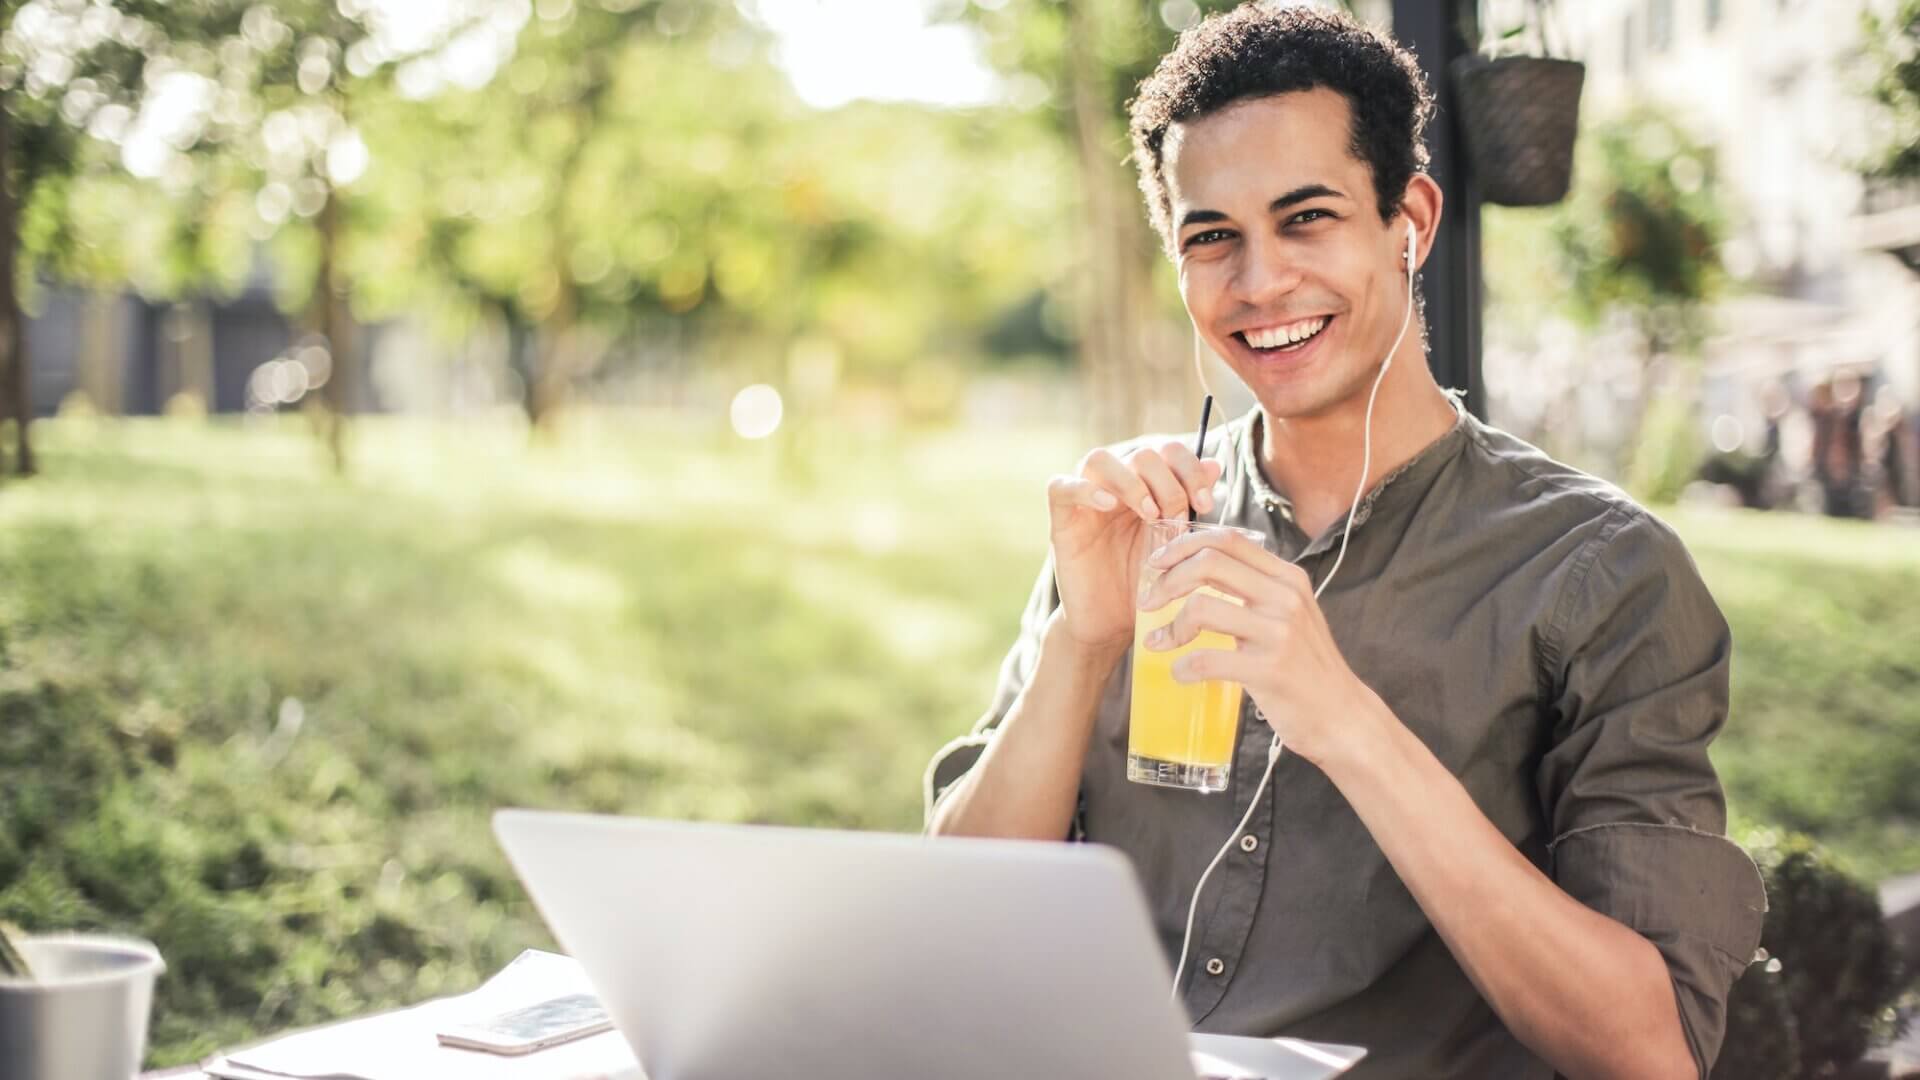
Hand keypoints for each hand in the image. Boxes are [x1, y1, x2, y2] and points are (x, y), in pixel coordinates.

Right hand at [1046, 441, 1223, 655]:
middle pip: (1139, 454)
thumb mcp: (1176, 545)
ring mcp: (1086, 503)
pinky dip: (1084, 489)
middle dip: (1167, 481)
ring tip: (1149, 513)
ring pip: (1098, 460)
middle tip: (1177, 515)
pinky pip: (1060, 487)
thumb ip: (1191, 505)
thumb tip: (1214, 465)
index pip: (1167, 452)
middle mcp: (1115, 488)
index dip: (1190, 469)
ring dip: (1130, 481)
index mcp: (1146, 488)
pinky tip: (1108, 505)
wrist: (1114, 625)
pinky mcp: (1062, 522)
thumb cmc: (1146, 586)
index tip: (1206, 504)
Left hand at [1136, 527, 1385, 766]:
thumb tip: (1197, 570)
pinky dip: (1183, 667)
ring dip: (1170, 627)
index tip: (1157, 563)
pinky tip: (1181, 674)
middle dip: (1167, 580)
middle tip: (1148, 602)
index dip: (1183, 545)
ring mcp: (1279, 633)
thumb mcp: (1289, 614)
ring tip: (1158, 643)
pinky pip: (1207, 660)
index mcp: (1288, 578)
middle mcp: (1285, 597)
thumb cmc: (1306, 666)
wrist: (1341, 715)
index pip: (1227, 540)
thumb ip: (1254, 590)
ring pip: (1202, 608)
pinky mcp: (1270, 670)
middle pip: (1209, 563)